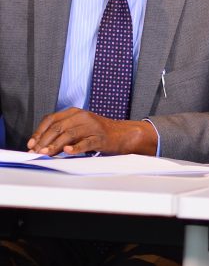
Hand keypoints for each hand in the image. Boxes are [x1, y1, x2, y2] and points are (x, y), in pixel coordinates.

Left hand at [27, 107, 157, 156]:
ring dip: (55, 146)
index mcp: (75, 112)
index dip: (39, 131)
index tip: (31, 143)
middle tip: (35, 152)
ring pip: (69, 134)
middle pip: (58, 127)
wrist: (121, 134)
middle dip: (44, 141)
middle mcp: (83, 116)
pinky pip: (85, 143)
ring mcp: (92, 126)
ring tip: (46, 154)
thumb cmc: (96, 132)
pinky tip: (67, 151)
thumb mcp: (78, 127)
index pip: (51, 119)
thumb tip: (39, 145)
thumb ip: (62, 132)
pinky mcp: (100, 138)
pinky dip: (75, 148)